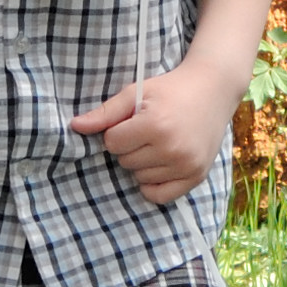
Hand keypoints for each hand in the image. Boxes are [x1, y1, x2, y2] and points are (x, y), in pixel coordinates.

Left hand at [70, 61, 235, 206]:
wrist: (213, 90)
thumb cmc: (170, 89)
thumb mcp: (136, 93)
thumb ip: (105, 113)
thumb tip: (74, 126)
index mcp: (155, 125)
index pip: (112, 143)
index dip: (118, 131)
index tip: (133, 120)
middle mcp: (172, 149)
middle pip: (125, 162)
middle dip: (130, 146)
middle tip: (149, 129)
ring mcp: (186, 165)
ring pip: (140, 178)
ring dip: (143, 163)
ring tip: (159, 141)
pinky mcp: (196, 177)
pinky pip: (161, 197)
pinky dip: (153, 184)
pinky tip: (160, 164)